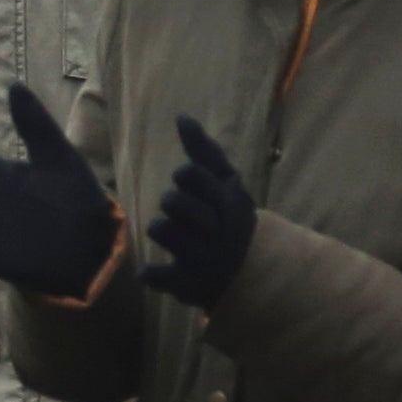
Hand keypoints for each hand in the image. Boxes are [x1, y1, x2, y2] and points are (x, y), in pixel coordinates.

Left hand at [140, 117, 257, 308]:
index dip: (185, 178)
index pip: (190, 174)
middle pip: (172, 201)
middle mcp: (218, 229)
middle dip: (173, 204)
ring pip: (160, 229)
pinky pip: (156, 274)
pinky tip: (153, 272)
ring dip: (162, 230)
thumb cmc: (228, 218)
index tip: (191, 185)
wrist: (251, 273)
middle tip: (184, 213)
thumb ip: (204, 152)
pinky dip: (151, 274)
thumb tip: (181, 117)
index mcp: (228, 201)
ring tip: (178, 237)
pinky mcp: (189, 285)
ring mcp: (204, 258)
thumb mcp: (226, 184)